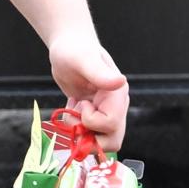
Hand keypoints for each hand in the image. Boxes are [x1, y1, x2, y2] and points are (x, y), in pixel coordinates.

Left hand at [48, 28, 128, 151]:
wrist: (68, 46)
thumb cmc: (74, 49)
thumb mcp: (83, 59)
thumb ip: (100, 74)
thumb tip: (120, 82)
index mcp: (117, 96)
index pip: (111, 124)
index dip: (91, 121)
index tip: (81, 104)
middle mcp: (115, 107)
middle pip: (112, 141)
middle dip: (88, 137)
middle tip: (74, 116)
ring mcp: (105, 112)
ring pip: (100, 141)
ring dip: (80, 133)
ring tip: (72, 110)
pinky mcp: (94, 115)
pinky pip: (89, 135)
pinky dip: (76, 127)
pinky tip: (71, 107)